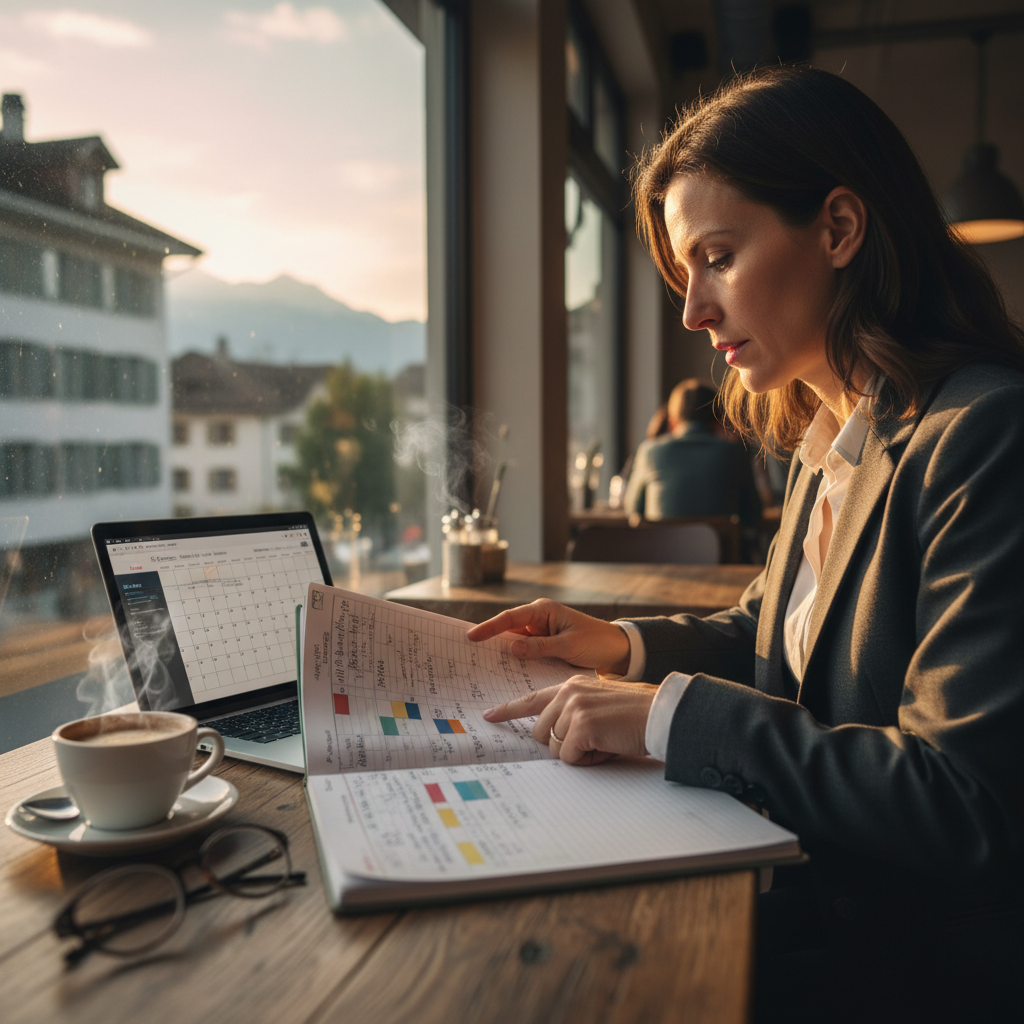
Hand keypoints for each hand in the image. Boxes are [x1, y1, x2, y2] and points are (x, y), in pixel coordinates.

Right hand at [466, 600, 631, 676]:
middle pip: (508, 630)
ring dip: (502, 655)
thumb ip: (540, 647)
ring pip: (515, 644)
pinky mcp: (544, 648)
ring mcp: (540, 635)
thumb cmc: (597, 642)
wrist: (617, 651)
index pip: (510, 618)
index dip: (489, 628)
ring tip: (481, 667)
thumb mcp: (568, 645)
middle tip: (468, 654)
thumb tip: (512, 649)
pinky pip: (525, 655)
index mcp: (543, 610)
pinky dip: (516, 664)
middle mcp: (538, 620)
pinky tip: (505, 675)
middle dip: (490, 641)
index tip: (472, 637)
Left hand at [483, 676, 657, 765]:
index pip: (532, 699)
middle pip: (540, 733)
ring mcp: (573, 708)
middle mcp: (568, 693)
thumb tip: (552, 737)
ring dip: (577, 754)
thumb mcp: (597, 705)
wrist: (660, 713)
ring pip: (554, 748)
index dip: (509, 710)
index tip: (489, 716)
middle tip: (592, 742)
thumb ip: (573, 712)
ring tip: (603, 742)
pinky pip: (569, 758)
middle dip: (561, 745)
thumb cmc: (633, 715)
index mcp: (570, 685)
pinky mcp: (582, 726)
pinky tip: (606, 748)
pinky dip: (587, 761)